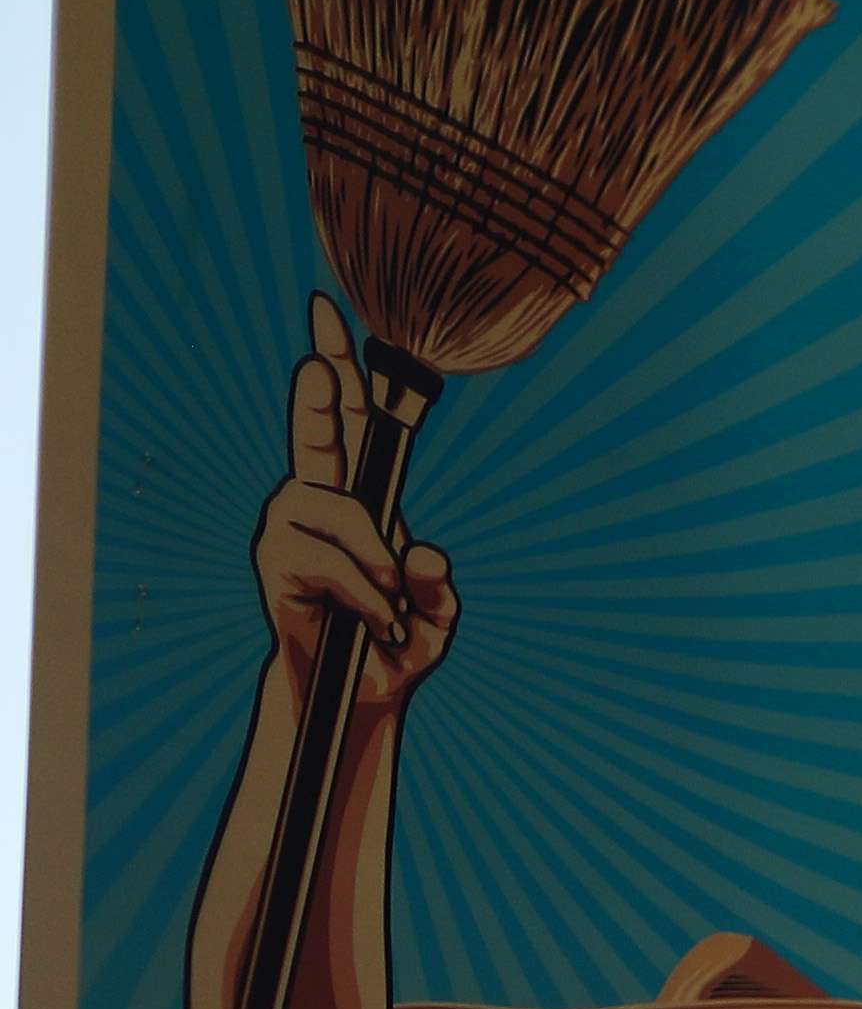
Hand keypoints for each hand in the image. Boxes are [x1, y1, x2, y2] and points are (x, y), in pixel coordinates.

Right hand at [256, 300, 457, 713]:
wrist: (361, 695)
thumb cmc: (399, 643)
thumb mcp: (437, 614)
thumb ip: (437, 587)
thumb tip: (428, 554)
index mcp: (361, 496)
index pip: (348, 421)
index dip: (339, 368)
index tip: (328, 313)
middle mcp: (319, 501)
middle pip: (316, 434)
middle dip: (316, 392)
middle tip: (316, 358)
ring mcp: (291, 529)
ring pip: (339, 512)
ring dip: (374, 560)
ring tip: (390, 606)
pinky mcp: (276, 564)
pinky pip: (331, 563)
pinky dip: (365, 596)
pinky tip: (378, 624)